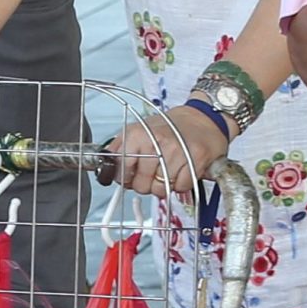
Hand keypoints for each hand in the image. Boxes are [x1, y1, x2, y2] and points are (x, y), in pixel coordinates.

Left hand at [108, 105, 224, 198]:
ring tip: (168, 171)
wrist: (202, 119)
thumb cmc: (170, 127)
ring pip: (161, 189)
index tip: (131, 175)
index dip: (126, 178)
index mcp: (138, 134)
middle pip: (141, 185)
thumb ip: (118, 148)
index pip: (122, 170)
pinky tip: (182, 171)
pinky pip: (181, 187)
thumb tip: (104, 165)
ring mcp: (177, 151)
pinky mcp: (196, 159)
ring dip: (164, 185)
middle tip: (153, 173)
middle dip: (145, 184)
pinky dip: (181, 184)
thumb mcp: (138, 130)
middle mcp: (156, 142)